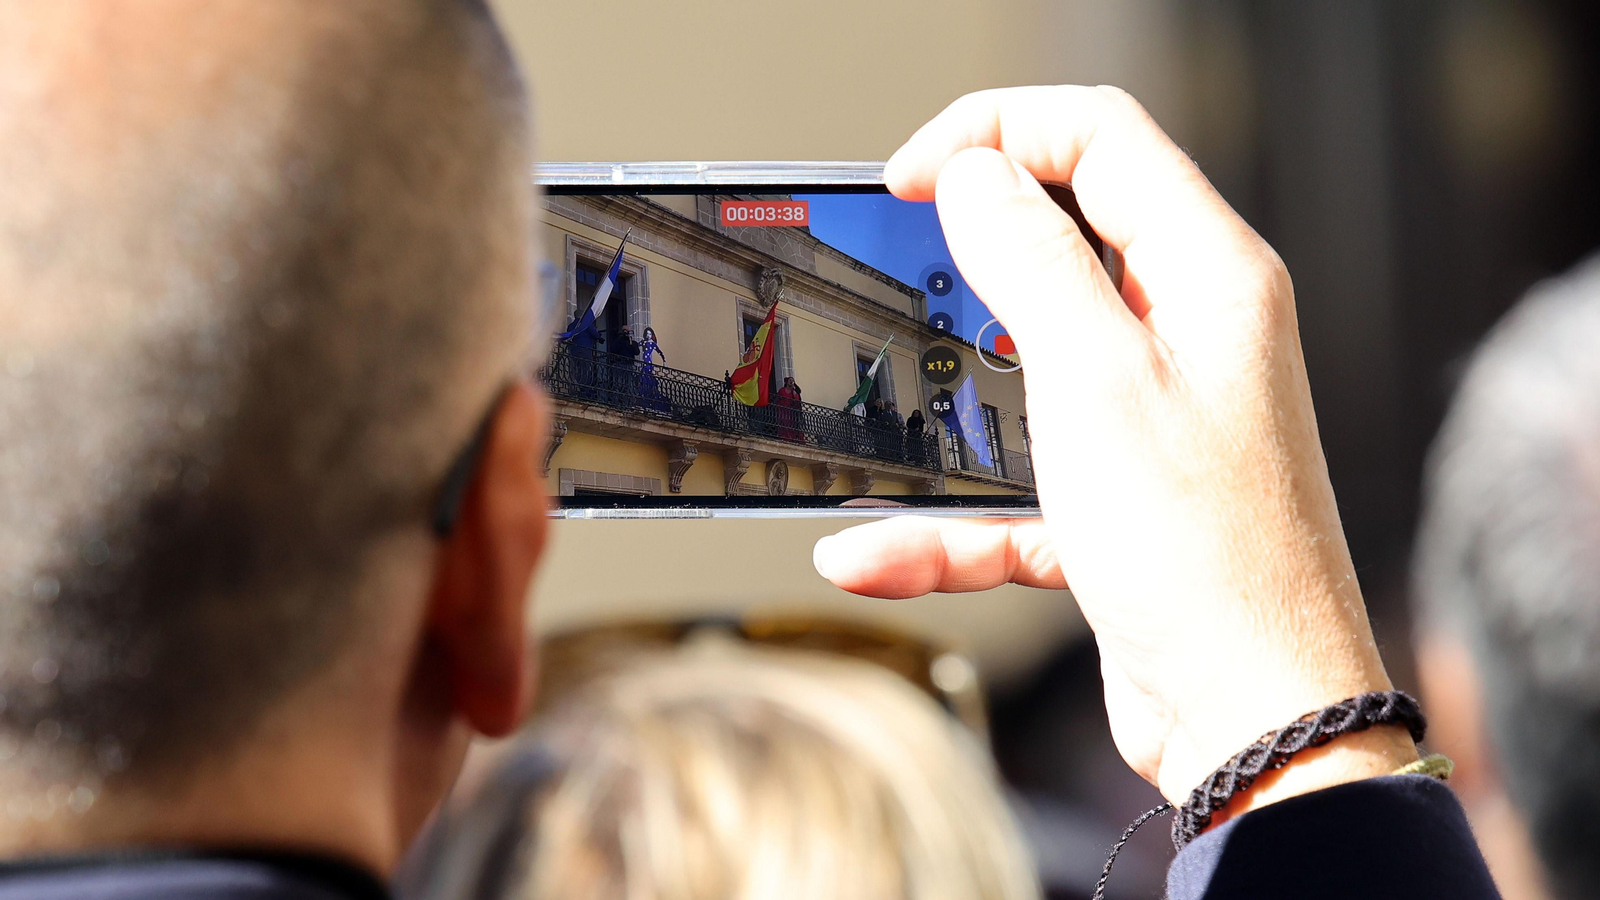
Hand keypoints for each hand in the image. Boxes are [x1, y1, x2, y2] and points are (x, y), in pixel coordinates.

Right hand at [813, 86, 1414, 812]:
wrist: (1254, 722)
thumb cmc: (1207, 560)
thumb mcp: (1095, 383)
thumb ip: (1031, 261)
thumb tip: (977, 175)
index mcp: (1206, 277)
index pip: (1100, 138)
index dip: (996, 133)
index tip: (910, 176)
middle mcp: (1188, 336)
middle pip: (1061, 241)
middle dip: (965, 255)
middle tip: (893, 268)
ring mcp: (1153, 420)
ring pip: (1024, 369)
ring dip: (946, 400)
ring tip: (884, 410)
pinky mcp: (1118, 501)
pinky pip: (1015, 486)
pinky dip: (948, 520)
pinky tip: (875, 550)